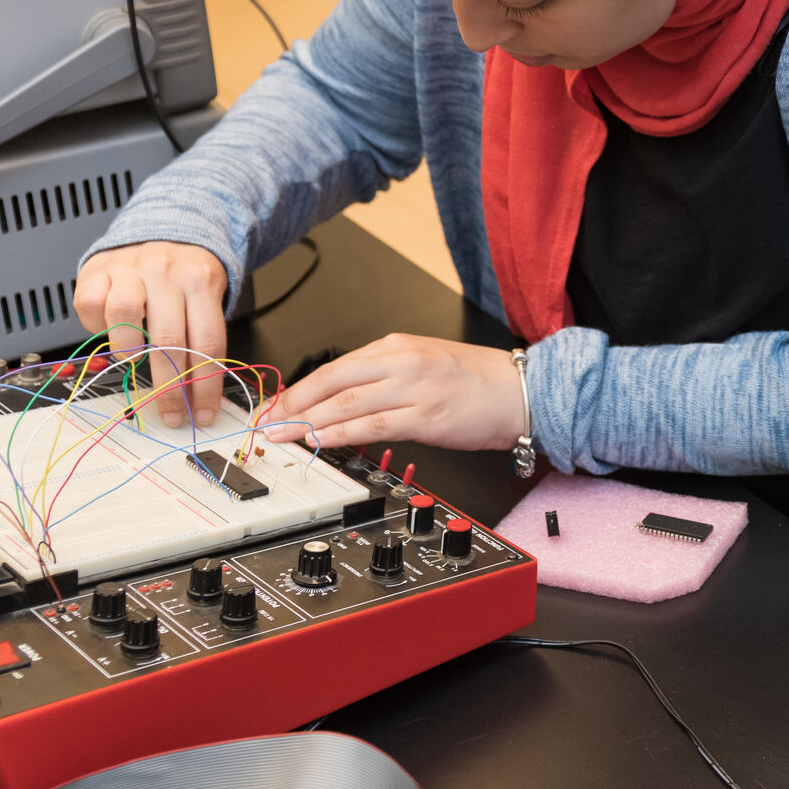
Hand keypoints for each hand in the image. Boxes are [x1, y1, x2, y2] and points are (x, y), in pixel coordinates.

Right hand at [73, 242, 228, 421]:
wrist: (158, 230)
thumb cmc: (181, 275)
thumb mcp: (204, 297)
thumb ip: (201, 337)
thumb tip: (201, 395)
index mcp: (201, 281)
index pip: (208, 343)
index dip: (205, 385)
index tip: (204, 414)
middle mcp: (166, 272)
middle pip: (169, 340)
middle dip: (170, 388)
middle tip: (171, 413)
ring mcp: (130, 269)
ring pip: (125, 315)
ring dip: (130, 349)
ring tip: (134, 359)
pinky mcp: (98, 270)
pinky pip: (93, 305)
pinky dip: (98, 326)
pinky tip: (110, 329)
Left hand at [260, 335, 528, 455]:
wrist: (524, 392)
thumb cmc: (479, 383)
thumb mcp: (424, 364)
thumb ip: (383, 378)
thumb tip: (340, 401)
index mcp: (398, 346)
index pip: (334, 367)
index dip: (298, 389)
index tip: (274, 406)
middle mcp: (402, 361)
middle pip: (332, 381)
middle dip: (292, 404)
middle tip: (265, 423)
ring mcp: (414, 387)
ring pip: (347, 403)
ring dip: (307, 422)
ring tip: (281, 435)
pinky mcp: (427, 415)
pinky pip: (373, 425)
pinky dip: (341, 434)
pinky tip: (319, 441)